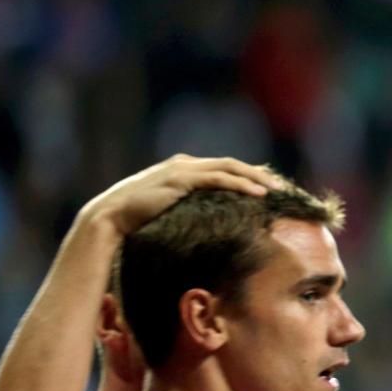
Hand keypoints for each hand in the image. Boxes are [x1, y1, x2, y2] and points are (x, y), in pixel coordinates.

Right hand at [76, 154, 286, 236]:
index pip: (222, 168)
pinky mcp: (180, 180)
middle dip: (258, 174)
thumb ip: (188, 210)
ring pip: (229, 168)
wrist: (110, 217)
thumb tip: (208, 226)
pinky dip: (240, 184)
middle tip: (282, 187)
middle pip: (231, 164)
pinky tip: (259, 194)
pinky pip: (218, 179)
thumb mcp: (170, 212)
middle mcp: (184, 165)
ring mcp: (182, 170)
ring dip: (256, 177)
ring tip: (276, 190)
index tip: (269, 188)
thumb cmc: (137, 221)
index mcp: (183, 169)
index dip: (247, 176)